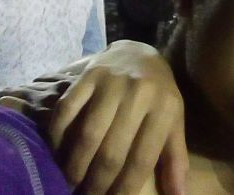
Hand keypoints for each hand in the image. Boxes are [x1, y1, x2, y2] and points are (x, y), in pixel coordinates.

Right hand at [50, 41, 187, 194]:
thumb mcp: (174, 122)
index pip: (142, 159)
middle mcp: (139, 94)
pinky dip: (58, 134)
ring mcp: (111, 82)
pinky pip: (66, 110)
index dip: (125, 187)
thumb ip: (175, 158)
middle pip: (112, 151)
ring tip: (71, 181)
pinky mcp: (88, 75)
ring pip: (88, 134)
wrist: (139, 52)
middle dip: (97, 182)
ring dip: (76, 165)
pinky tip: (58, 152)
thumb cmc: (158, 95)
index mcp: (165, 108)